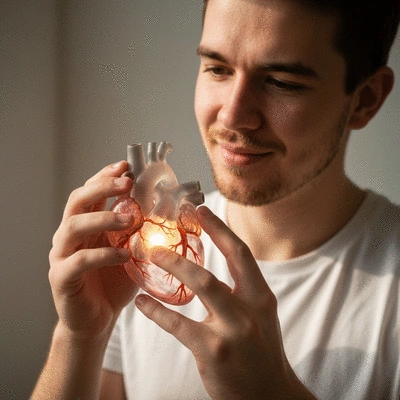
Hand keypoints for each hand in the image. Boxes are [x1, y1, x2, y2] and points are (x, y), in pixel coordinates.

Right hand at [49, 161, 138, 340]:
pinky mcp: (61, 278)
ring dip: (103, 218)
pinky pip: (79, 261)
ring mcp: (61, 256)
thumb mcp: (130, 250)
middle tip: (126, 182)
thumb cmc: (115, 282)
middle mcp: (69, 235)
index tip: (126, 165)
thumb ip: (138, 231)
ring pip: (73, 226)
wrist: (98, 319)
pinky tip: (124, 255)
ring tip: (130, 219)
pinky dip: (103, 255)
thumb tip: (165, 208)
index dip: (105, 176)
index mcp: (85, 225)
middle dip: (102, 187)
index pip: (90, 192)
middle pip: (77, 200)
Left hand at [135, 206, 314, 398]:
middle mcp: (250, 309)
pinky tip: (142, 302)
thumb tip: (219, 264)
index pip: (240, 253)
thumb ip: (243, 290)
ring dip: (174, 265)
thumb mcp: (260, 315)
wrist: (270, 396)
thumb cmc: (262, 352)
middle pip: (222, 262)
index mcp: (261, 296)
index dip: (220, 228)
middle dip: (195, 240)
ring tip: (152, 253)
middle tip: (169, 225)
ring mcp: (232, 330)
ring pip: (201, 285)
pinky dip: (157, 311)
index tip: (201, 210)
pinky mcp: (213, 351)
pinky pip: (178, 324)